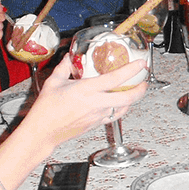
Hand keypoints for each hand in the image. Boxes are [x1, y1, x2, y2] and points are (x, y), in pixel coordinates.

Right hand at [27, 56, 147, 145]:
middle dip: (141, 89)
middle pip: (127, 97)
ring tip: (137, 89)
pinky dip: (123, 107)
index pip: (114, 78)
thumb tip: (69, 58)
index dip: (130, 70)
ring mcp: (98, 115)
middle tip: (144, 79)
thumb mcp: (54, 82)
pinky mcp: (97, 123)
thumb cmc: (46, 110)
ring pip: (124, 107)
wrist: (44, 132)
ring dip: (133, 98)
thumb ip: (64, 67)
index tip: (140, 63)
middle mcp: (96, 103)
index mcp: (86, 90)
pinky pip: (116, 115)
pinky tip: (123, 103)